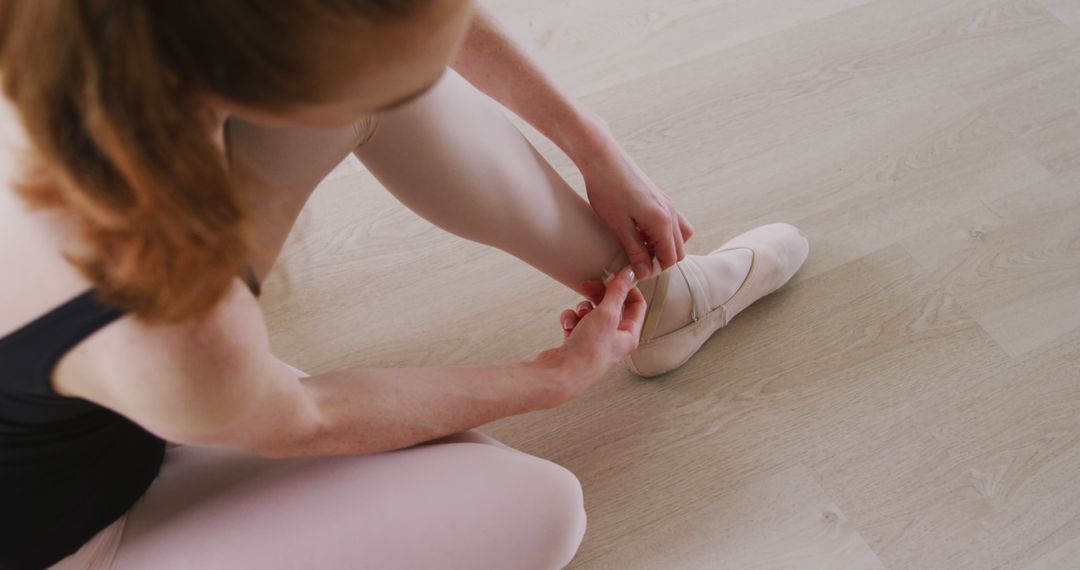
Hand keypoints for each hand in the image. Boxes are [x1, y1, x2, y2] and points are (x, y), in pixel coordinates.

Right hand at [533, 266, 646, 404]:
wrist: (559, 375)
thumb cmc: (587, 352)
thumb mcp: (606, 314)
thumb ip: (618, 291)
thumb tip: (630, 274)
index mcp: (628, 336)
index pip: (636, 305)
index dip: (627, 288)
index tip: (615, 276)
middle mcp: (614, 340)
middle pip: (611, 307)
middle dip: (599, 296)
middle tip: (588, 286)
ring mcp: (595, 342)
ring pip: (591, 313)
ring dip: (582, 308)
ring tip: (578, 315)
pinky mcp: (577, 343)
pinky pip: (576, 322)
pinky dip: (571, 320)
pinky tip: (567, 326)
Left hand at [575, 119, 693, 279]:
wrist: (602, 159)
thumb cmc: (607, 190)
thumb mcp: (619, 226)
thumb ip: (635, 250)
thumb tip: (645, 272)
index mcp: (662, 221)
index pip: (670, 258)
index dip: (655, 269)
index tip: (636, 270)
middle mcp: (670, 212)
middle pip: (678, 250)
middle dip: (661, 259)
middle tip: (636, 260)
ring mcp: (668, 203)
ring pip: (679, 236)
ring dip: (664, 246)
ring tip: (639, 245)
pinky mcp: (660, 197)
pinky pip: (672, 222)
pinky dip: (662, 232)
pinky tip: (640, 230)